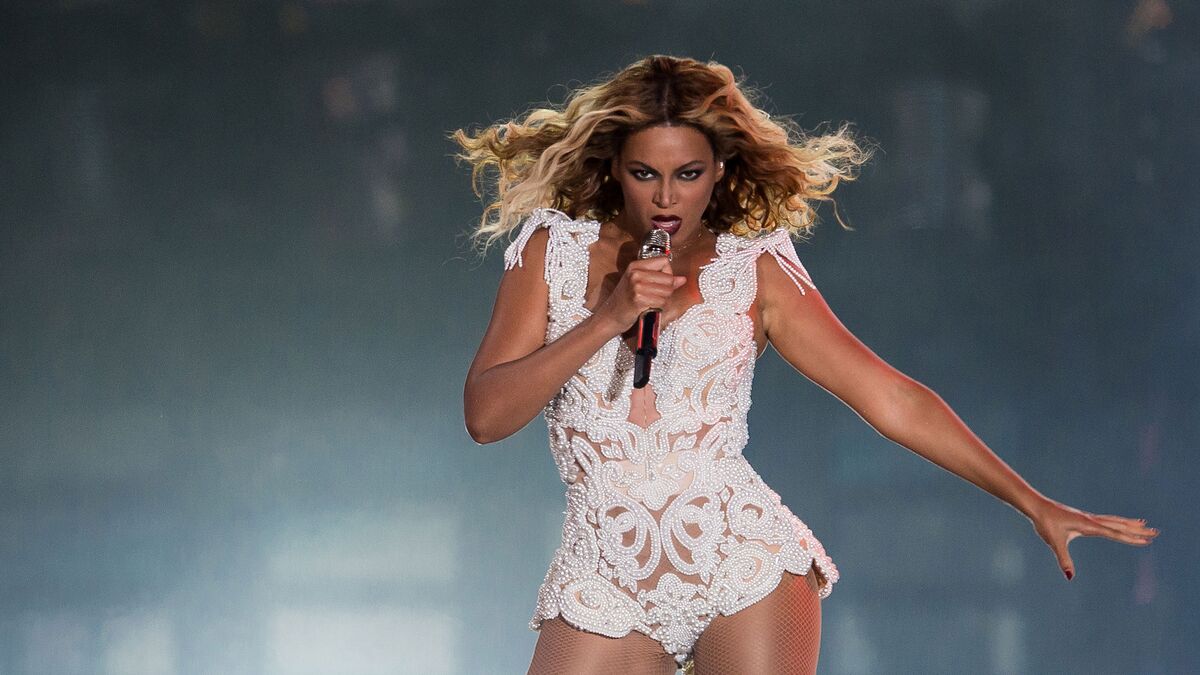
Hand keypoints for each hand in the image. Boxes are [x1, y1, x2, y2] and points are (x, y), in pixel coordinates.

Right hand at [593, 256, 686, 333]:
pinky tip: (648, 307)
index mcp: (635, 266)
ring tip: (651, 302)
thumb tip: (682, 279)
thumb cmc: (624, 301)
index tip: (661, 282)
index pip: (664, 261)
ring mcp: (637, 286)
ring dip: (663, 300)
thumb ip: (661, 279)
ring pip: (667, 291)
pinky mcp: (639, 299)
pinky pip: (661, 302)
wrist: (610, 316)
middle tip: (655, 296)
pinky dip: (658, 307)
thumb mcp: (638, 283)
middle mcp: (636, 274)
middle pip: (668, 277)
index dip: (668, 273)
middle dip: (667, 289)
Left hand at [1028, 498, 1158, 579]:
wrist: (1036, 506)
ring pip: (1113, 520)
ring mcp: (1087, 517)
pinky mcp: (1082, 517)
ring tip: (1143, 523)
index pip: (1114, 533)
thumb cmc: (1045, 523)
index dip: (1131, 538)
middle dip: (1137, 530)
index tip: (1147, 540)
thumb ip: (1064, 560)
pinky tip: (1118, 522)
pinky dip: (1116, 520)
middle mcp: (1091, 519)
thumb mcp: (1054, 543)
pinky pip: (1105, 519)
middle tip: (1155, 532)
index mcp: (1088, 525)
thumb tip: (1070, 577)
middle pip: (1119, 525)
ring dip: (1129, 523)